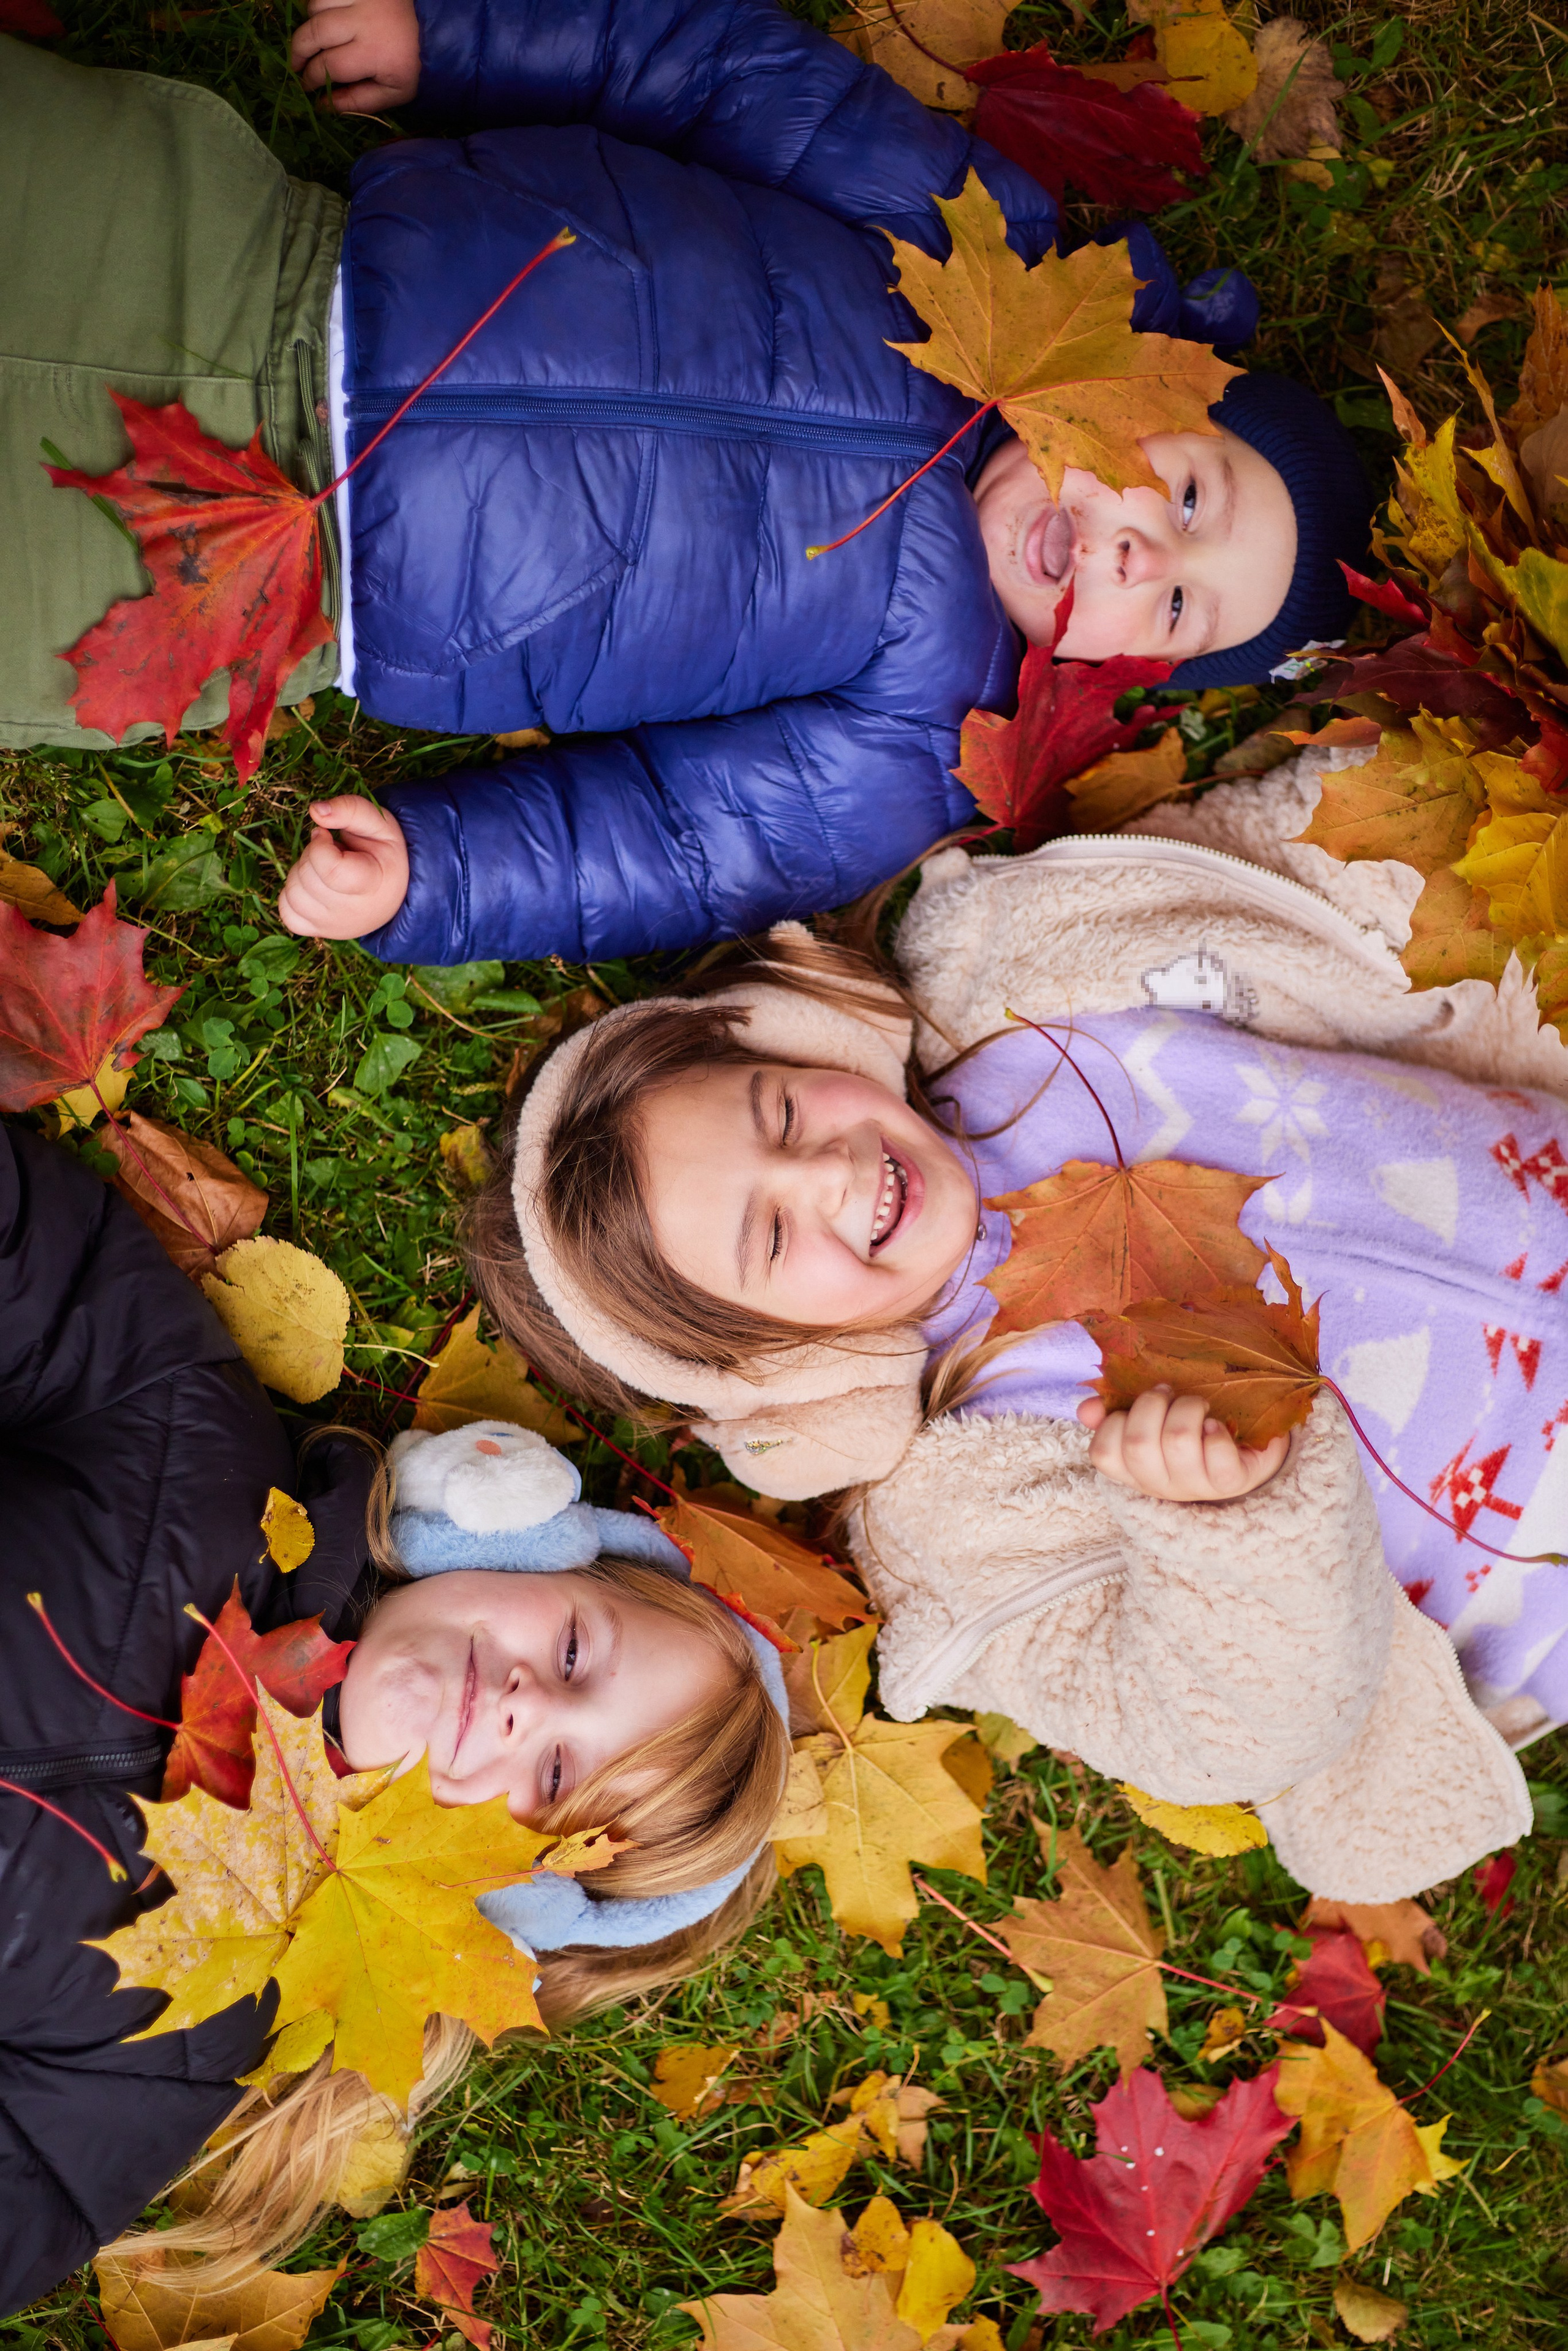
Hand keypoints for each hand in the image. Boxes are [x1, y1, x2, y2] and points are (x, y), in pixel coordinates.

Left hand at [279, 797, 409, 938]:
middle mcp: (353, 913)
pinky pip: (288, 913)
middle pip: (307, 879)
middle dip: (311, 856)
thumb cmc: (384, 855)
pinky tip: (311, 886)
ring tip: (323, 870)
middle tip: (331, 853)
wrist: (394, 892)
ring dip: (301, 873)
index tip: (326, 835)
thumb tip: (315, 811)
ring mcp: (334, 926)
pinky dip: (292, 895)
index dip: (319, 845)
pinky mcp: (320, 932)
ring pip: (293, 894)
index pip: (329, 869)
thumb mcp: (378, 823)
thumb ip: (350, 809)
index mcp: (372, 884)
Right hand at [290, 0, 419, 110]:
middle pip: (316, 32)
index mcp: (375, 52)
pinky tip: (324, 19)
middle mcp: (365, 20)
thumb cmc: (411, 64)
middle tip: (296, 65)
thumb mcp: (393, 92)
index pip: (330, 65)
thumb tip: (322, 106)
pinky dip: (318, 4)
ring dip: (309, 23)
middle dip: (299, 50)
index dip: (312, 78)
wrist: (433, 28)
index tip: (305, 87)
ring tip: (314, 40)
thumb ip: (358, 101)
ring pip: (316, 5)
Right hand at [1077, 1386, 1288, 1503]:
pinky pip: (1217, 1453)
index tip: (1137, 1405)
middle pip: (1138, 1444)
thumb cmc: (1189, 1435)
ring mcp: (1195, 1487)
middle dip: (1152, 1405)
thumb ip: (1112, 1413)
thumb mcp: (1149, 1422)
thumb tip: (1086, 1410)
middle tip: (1169, 1395)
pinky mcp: (1230, 1481)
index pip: (1103, 1454)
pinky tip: (1218, 1427)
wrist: (1243, 1455)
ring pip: (1178, 1441)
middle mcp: (1159, 1485)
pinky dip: (1217, 1431)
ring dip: (1188, 1409)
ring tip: (1199, 1406)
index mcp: (1133, 1471)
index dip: (1114, 1422)